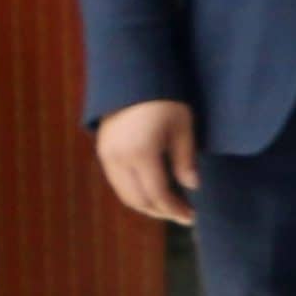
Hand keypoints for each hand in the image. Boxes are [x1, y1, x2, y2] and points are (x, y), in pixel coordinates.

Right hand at [93, 100, 199, 224]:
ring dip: (146, 204)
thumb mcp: (183, 127)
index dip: (174, 209)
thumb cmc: (165, 99)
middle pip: (137, 200)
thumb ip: (185, 160)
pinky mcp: (102, 151)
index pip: (157, 194)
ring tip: (169, 205)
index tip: (191, 217)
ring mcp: (106, 156)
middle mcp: (118, 159)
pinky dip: (134, 192)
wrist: (132, 77)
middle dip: (160, 211)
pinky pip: (117, 182)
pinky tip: (152, 190)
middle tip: (182, 214)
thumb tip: (192, 187)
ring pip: (124, 193)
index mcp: (141, 154)